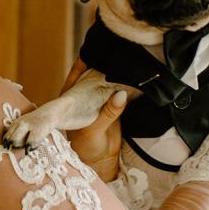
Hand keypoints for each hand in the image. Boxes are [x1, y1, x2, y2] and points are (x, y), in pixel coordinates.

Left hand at [60, 58, 127, 182]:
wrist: (101, 162)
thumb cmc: (88, 147)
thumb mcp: (94, 131)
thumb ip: (108, 113)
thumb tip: (120, 94)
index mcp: (72, 97)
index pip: (78, 72)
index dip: (87, 60)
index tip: (99, 47)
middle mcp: (85, 94)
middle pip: (95, 73)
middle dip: (105, 63)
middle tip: (119, 50)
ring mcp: (100, 99)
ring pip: (108, 80)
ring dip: (117, 72)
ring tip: (130, 59)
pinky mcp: (114, 105)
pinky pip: (121, 91)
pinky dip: (127, 84)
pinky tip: (136, 75)